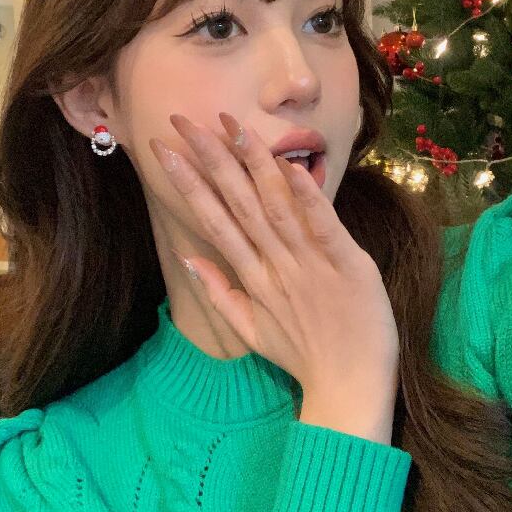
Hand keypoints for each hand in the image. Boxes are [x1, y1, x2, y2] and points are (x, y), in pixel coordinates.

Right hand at [149, 112, 399, 402]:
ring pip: (275, 206)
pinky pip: (322, 226)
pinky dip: (306, 198)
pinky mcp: (346, 264)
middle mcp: (273, 263)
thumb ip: (219, 293)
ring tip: (230, 127)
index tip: (163, 149)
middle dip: (209, 160)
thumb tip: (192, 260)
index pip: (212, 219)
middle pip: (236, 203)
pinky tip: (290, 169)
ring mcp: (308, 263)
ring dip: (253, 165)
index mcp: (252, 276)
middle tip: (182, 122)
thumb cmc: (303, 355)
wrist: (348, 389)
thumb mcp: (251, 330)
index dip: (188, 182)